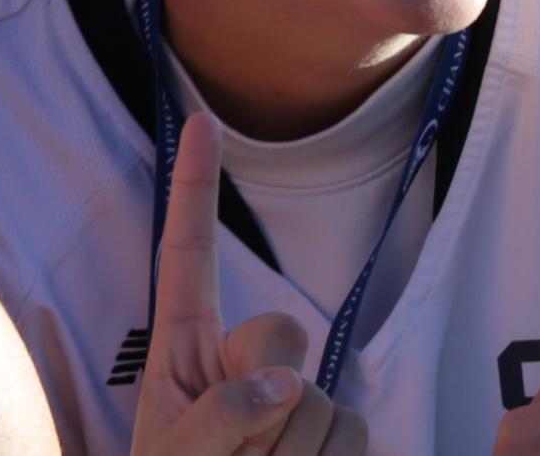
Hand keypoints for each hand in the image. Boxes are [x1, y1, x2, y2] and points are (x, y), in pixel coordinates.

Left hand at [138, 120, 369, 455]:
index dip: (196, 186)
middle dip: (260, 394)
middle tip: (237, 455)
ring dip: (291, 451)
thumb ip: (218, 415)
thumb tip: (285, 384)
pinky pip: (356, 435)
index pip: (188, 254)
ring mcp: (295, 398)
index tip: (199, 118)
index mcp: (183, 348)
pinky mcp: (341, 436)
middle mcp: (242, 362)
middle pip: (277, 333)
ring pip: (321, 398)